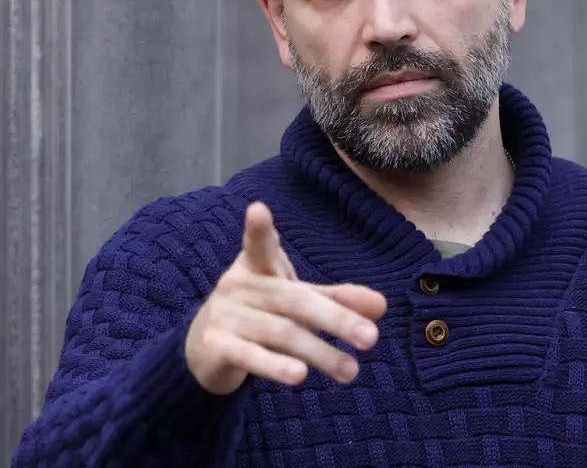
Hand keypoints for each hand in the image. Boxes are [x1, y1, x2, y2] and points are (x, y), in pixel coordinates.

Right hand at [184, 201, 387, 394]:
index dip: (258, 229)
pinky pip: (250, 356)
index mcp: (257, 267)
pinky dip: (275, 366)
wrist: (205, 349)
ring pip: (280, 332)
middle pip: (293, 300)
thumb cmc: (260, 314)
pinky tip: (300, 376)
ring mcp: (226, 316)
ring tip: (350, 371)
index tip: (258, 210)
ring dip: (319, 353)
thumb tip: (381, 305)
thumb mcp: (295, 301)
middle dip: (335, 319)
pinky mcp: (217, 347)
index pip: (259, 246)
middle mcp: (239, 287)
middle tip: (372, 338)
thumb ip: (336, 301)